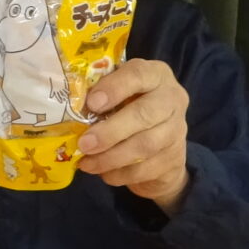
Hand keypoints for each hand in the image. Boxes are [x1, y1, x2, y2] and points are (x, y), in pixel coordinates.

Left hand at [79, 59, 191, 213]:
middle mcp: (172, 99)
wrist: (163, 145)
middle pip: (144, 114)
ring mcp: (177, 130)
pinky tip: (104, 173)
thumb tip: (70, 108)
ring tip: (87, 163)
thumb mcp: (118, 94)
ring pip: (145, 145)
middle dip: (110, 132)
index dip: (114, 88)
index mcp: (155, 75)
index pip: (138, 74)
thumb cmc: (130, 109)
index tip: (91, 103)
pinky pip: (146, 169)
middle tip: (84, 144)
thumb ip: (101, 95)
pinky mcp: (175, 158)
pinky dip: (121, 174)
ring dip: (111, 157)